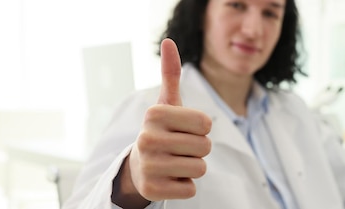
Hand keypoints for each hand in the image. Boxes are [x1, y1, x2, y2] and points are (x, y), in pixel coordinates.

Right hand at [112, 38, 211, 206]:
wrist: (138, 168)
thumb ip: (171, 74)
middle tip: (179, 148)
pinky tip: (169, 178)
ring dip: (193, 167)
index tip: (184, 129)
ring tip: (175, 162)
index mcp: (154, 114)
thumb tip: (169, 42)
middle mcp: (147, 139)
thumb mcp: (166, 104)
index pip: (207, 124)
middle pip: (205, 147)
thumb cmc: (161, 132)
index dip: (202, 129)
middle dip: (198, 149)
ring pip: (200, 169)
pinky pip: (191, 189)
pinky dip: (185, 186)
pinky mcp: (152, 191)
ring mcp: (148, 166)